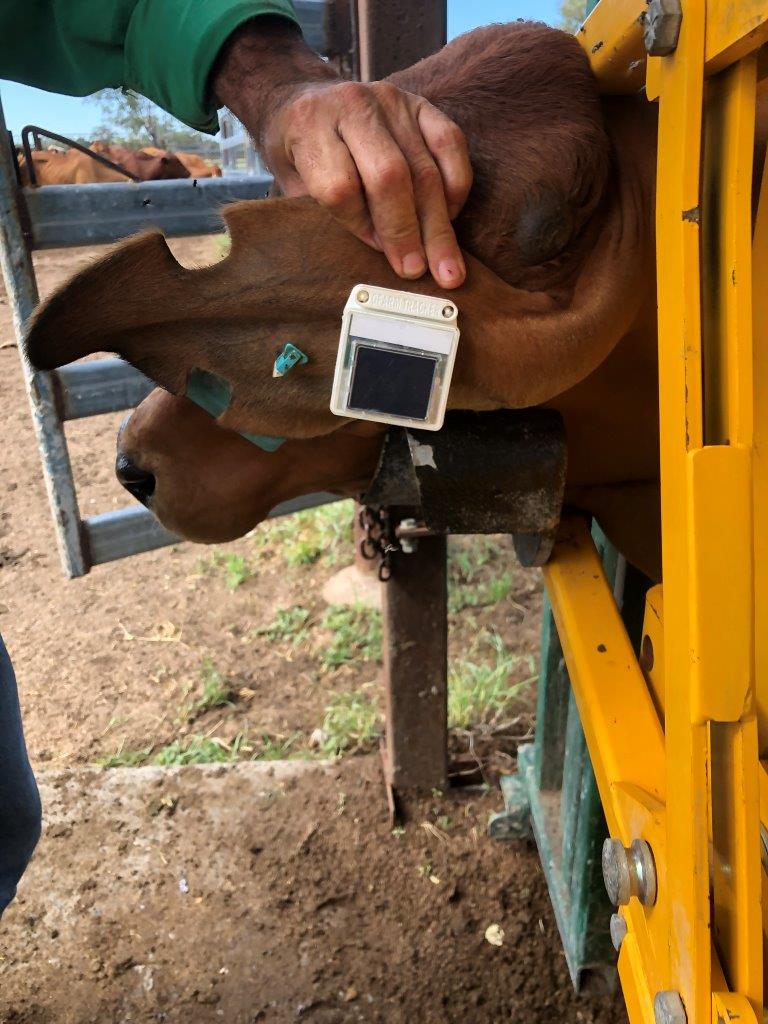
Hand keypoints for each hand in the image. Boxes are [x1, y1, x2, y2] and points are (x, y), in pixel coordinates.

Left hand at [212, 17, 471, 288]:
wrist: (304, 102)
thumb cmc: (299, 155)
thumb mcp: (293, 184)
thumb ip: (326, 213)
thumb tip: (378, 254)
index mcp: (309, 125)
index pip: (340, 186)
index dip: (359, 225)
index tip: (375, 253)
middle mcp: (353, 105)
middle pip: (389, 176)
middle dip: (406, 231)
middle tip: (418, 272)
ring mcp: (391, 100)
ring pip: (424, 168)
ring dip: (438, 225)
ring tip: (447, 268)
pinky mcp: (421, 102)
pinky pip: (451, 144)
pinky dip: (455, 187)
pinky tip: (450, 219)